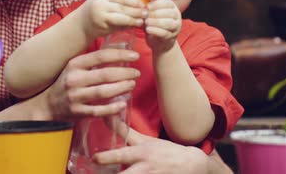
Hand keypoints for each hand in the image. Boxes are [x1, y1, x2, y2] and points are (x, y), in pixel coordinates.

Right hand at [44, 48, 140, 120]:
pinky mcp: (77, 112)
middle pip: (105, 74)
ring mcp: (75, 96)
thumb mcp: (76, 66)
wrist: (47, 104)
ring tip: (132, 84)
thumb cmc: (67, 82)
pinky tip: (122, 104)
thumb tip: (122, 45)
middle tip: (137, 73)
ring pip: (103, 91)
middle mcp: (74, 79)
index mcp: (75, 64)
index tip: (135, 55)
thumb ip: (96, 58)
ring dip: (121, 88)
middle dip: (125, 73)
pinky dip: (112, 108)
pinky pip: (98, 110)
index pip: (100, 56)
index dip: (120, 55)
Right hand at [80, 0, 145, 38]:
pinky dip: (128, 26)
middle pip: (123, 8)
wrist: (81, 23)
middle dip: (136, 11)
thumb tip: (138, 0)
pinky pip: (118, 26)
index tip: (144, 4)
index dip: (134, 1)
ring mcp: (102, 17)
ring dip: (133, 20)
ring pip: (121, 18)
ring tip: (142, 21)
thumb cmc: (96, 8)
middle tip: (146, 13)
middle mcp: (102, 5)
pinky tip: (134, 26)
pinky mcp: (103, 27)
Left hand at [94, 126, 225, 173]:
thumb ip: (125, 131)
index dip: (107, 157)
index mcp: (141, 154)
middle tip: (97, 168)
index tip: (94, 158)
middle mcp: (144, 169)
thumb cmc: (164, 151)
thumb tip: (106, 116)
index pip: (122, 155)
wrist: (191, 165)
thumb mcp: (145, 141)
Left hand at [145, 0, 180, 52]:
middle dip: (156, 13)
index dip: (157, 4)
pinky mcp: (171, 37)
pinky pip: (165, 33)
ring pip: (169, 23)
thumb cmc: (154, 23)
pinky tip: (147, 29)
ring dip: (156, 22)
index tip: (147, 6)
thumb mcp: (152, 14)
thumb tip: (142, 2)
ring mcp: (176, 27)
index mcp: (172, 7)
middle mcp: (176, 16)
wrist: (159, 41)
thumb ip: (149, 8)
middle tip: (145, 15)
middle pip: (169, 13)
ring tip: (146, 22)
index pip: (167, 3)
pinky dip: (155, 31)